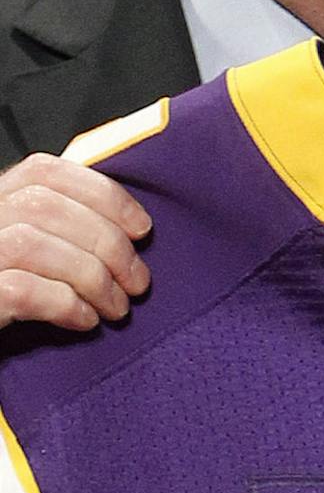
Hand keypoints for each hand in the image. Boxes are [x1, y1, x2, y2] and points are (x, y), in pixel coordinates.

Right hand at [0, 158, 151, 330]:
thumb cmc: (9, 292)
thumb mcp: (32, 247)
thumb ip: (61, 227)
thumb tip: (127, 230)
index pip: (45, 172)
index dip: (102, 194)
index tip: (141, 228)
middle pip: (45, 207)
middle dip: (106, 242)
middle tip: (138, 280)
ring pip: (32, 244)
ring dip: (91, 276)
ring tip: (117, 306)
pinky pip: (21, 290)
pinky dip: (64, 303)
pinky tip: (85, 320)